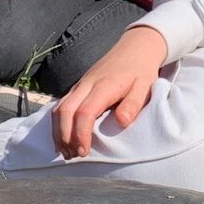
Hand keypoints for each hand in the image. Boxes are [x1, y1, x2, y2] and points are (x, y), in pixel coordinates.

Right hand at [51, 26, 168, 158]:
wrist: (135, 47)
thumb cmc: (141, 70)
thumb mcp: (145, 86)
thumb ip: (133, 104)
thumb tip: (121, 122)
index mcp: (104, 86)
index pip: (84, 112)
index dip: (80, 134)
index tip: (84, 151)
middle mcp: (87, 84)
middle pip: (65, 111)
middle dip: (64, 136)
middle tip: (72, 156)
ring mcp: (80, 84)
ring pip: (59, 108)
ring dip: (58, 131)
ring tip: (66, 152)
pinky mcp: (78, 86)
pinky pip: (61, 104)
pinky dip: (58, 123)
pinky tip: (63, 138)